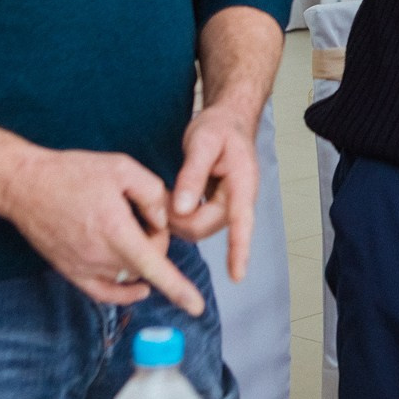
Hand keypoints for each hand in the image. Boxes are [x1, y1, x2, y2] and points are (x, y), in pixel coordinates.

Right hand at [0, 147, 205, 313]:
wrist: (25, 185)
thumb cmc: (73, 173)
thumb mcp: (122, 168)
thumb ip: (152, 194)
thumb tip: (163, 221)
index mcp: (116, 230)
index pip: (154, 267)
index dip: (178, 288)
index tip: (196, 307)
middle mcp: (100, 255)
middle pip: (147, 264)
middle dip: (157, 243)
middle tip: (145, 215)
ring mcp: (84, 268)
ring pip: (129, 275)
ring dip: (139, 258)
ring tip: (125, 227)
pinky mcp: (71, 273)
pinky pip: (105, 293)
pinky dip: (125, 292)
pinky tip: (138, 286)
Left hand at [169, 102, 258, 280]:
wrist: (228, 122)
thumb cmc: (219, 129)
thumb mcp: (203, 142)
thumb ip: (192, 174)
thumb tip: (182, 209)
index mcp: (242, 184)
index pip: (242, 222)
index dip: (239, 250)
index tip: (237, 276)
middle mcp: (238, 201)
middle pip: (203, 227)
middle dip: (178, 221)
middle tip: (156, 200)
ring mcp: (226, 207)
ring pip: (196, 228)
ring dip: (176, 219)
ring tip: (163, 196)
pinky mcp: (215, 208)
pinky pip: (194, 222)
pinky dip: (179, 217)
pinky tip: (170, 202)